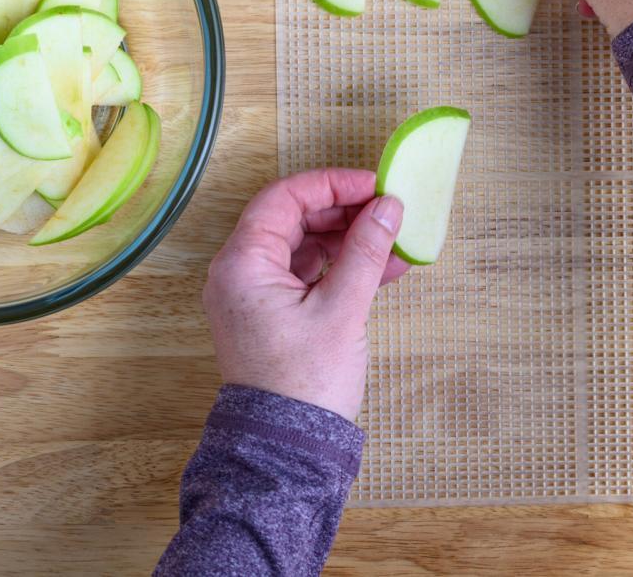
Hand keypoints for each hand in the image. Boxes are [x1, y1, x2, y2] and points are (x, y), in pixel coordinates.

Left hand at [203, 169, 407, 419]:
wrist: (287, 447)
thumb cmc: (303, 384)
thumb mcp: (341, 310)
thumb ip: (364, 251)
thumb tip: (387, 207)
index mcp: (242, 264)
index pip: (284, 198)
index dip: (331, 185)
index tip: (373, 185)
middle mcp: (239, 273)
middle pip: (292, 219)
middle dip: (343, 211)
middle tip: (387, 211)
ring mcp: (253, 294)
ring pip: (302, 246)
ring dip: (347, 240)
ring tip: (393, 241)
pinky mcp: (271, 314)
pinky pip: (306, 275)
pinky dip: (340, 268)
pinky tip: (381, 268)